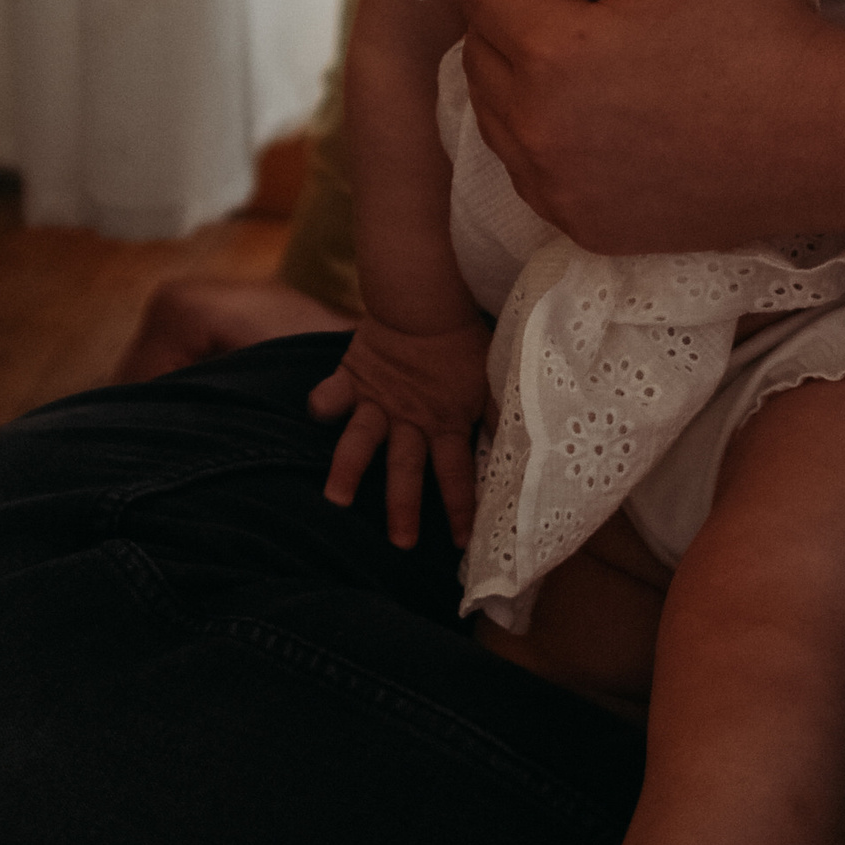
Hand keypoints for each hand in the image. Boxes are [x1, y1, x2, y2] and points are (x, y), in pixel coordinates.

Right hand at [309, 316, 490, 547]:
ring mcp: (376, 401)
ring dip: (348, 470)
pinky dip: (320, 407)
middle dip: (404, 508)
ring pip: (360, 442)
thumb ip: (499, 414)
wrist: (426, 300)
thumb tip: (529, 445)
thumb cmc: (464, 341)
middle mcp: (410, 420)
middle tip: (400, 543)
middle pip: (407, 471)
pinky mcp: (351, 377)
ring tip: (335, 499)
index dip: (459, 508)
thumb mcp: (489, 381)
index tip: (460, 545)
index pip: (456, 474)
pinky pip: (328, 396)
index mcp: (447, 422)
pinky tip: (314, 421)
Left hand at [458, 0, 844, 254]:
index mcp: (555, 54)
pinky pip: (529, 172)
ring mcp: (559, 190)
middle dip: (507, 19)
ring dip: (517, 79)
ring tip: (579, 56)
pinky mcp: (586, 228)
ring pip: (494, 119)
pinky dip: (542, 137)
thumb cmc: (759, 36)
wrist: (828, 139)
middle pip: (478, 58)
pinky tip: (596, 114)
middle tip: (560, 1)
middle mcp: (540, 132)